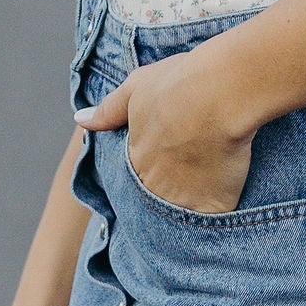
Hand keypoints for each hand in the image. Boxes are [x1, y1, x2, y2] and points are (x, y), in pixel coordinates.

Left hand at [74, 47, 255, 215]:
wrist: (220, 94)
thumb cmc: (179, 84)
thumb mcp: (136, 88)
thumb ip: (108, 110)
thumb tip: (80, 120)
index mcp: (134, 158)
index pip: (135, 177)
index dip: (152, 169)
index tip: (169, 158)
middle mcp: (152, 185)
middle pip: (157, 198)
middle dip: (168, 192)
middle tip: (190, 174)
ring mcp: (181, 200)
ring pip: (181, 214)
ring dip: (189, 206)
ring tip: (207, 187)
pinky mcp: (212, 208)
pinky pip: (211, 221)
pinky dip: (216, 216)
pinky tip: (224, 201)